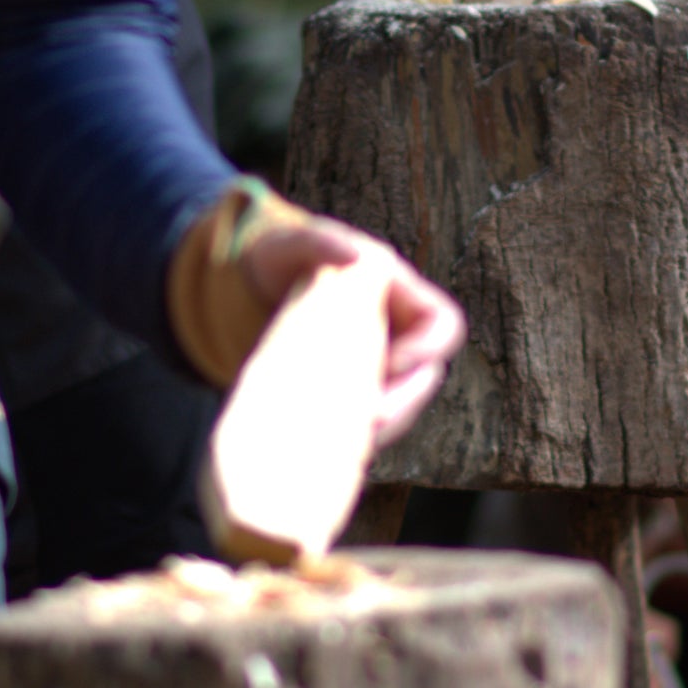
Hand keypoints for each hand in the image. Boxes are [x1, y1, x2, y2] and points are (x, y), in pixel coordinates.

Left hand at [239, 214, 465, 447]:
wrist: (245, 289)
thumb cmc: (281, 256)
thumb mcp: (296, 241)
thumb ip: (325, 241)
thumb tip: (359, 255)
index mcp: (399, 294)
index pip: (442, 324)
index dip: (430, 347)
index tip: (395, 361)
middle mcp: (395, 333)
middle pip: (424, 376)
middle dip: (405, 401)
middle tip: (372, 418)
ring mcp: (372, 365)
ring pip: (397, 404)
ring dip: (382, 426)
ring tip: (351, 439)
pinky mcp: (345, 391)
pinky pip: (364, 420)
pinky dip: (353, 436)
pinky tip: (328, 446)